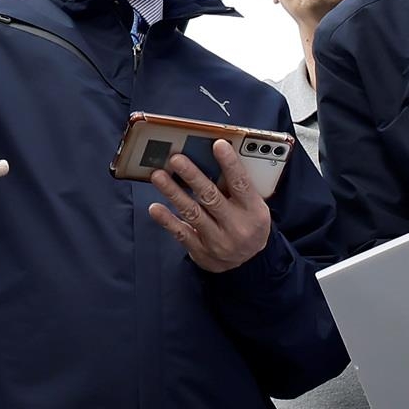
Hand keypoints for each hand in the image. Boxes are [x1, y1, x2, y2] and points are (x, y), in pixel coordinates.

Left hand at [147, 140, 275, 273]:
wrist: (249, 263)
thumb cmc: (249, 224)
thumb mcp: (254, 206)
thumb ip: (237, 187)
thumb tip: (211, 158)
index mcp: (254, 211)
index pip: (242, 184)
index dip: (230, 164)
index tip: (218, 145)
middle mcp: (236, 226)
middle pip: (211, 197)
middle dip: (192, 176)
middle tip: (176, 159)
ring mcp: (218, 241)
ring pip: (193, 213)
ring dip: (173, 193)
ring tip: (158, 176)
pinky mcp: (201, 252)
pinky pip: (181, 234)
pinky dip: (167, 220)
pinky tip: (155, 207)